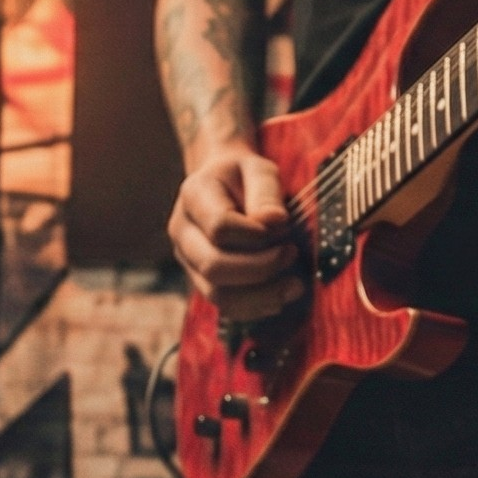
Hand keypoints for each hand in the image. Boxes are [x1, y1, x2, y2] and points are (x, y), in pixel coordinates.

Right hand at [170, 146, 302, 322]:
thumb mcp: (259, 169)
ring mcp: (188, 260)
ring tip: (295, 286)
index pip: (219, 227)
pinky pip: (224, 307)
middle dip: (261, 268)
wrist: (225, 186)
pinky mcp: (201, 281)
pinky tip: (280, 297)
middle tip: (292, 254)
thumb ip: (266, 191)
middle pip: (213, 266)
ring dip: (261, 296)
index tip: (284, 226)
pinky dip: (256, 308)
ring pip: (217, 294)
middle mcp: (182, 231)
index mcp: (193, 195)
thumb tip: (274, 222)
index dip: (256, 235)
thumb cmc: (245, 177)